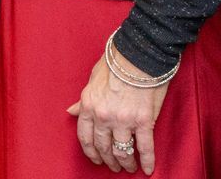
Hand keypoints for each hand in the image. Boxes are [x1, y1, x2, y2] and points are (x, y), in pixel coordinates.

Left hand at [68, 49, 167, 174]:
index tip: (96, 158)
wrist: (139, 53)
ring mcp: (123, 120)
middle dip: (108, 160)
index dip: (91, 151)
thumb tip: (71, 111)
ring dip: (126, 163)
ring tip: (129, 168)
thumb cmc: (116, 61)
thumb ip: (83, 99)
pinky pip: (145, 147)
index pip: (85, 136)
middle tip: (114, 166)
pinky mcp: (144, 121)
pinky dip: (148, 161)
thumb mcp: (92, 78)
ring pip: (122, 151)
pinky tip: (148, 169)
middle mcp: (103, 116)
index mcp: (88, 105)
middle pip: (103, 147)